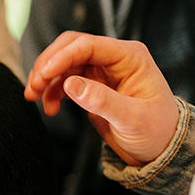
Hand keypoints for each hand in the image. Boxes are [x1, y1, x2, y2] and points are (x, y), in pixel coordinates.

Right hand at [25, 31, 178, 165]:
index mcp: (130, 57)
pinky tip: (50, 107)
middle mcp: (115, 58)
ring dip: (46, 77)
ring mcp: (102, 71)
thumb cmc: (156, 131)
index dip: (62, 57)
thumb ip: (102, 101)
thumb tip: (72, 85)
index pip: (89, 45)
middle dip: (49, 64)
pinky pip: (65, 79)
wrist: (160, 148)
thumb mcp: (132, 119)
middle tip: (34, 85)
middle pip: (71, 47)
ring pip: (64, 62)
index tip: (44, 74)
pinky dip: (52, 90)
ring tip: (34, 96)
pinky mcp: (92, 85)